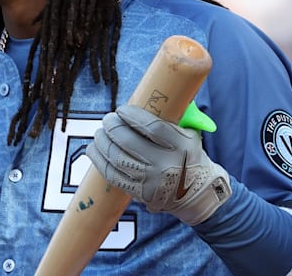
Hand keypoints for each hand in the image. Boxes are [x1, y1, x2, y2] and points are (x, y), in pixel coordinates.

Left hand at [85, 104, 231, 224]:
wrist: (198, 195)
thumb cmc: (190, 158)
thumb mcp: (190, 136)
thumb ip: (172, 119)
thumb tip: (147, 96)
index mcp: (182, 145)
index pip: (152, 127)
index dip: (131, 116)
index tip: (121, 109)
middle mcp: (167, 164)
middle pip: (129, 142)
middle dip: (112, 127)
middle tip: (107, 119)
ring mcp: (152, 181)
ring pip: (118, 159)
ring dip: (103, 143)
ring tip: (99, 133)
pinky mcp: (141, 194)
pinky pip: (114, 176)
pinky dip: (100, 161)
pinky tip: (93, 150)